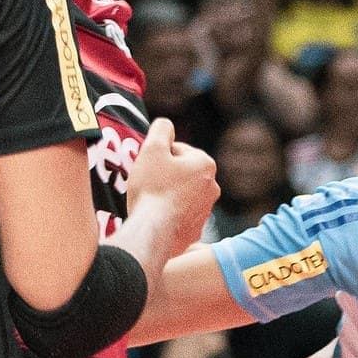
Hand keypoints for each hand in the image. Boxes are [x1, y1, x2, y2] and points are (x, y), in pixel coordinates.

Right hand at [126, 118, 217, 257]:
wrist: (153, 232)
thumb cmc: (153, 189)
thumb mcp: (152, 149)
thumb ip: (161, 129)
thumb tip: (166, 125)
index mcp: (205, 164)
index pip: (177, 151)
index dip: (157, 156)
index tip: (147, 166)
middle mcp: (212, 187)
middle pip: (180, 173)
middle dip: (164, 176)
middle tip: (146, 183)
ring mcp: (205, 210)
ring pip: (180, 194)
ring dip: (166, 195)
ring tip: (149, 201)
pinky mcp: (195, 230)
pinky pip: (179, 216)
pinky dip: (168, 215)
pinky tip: (155, 217)